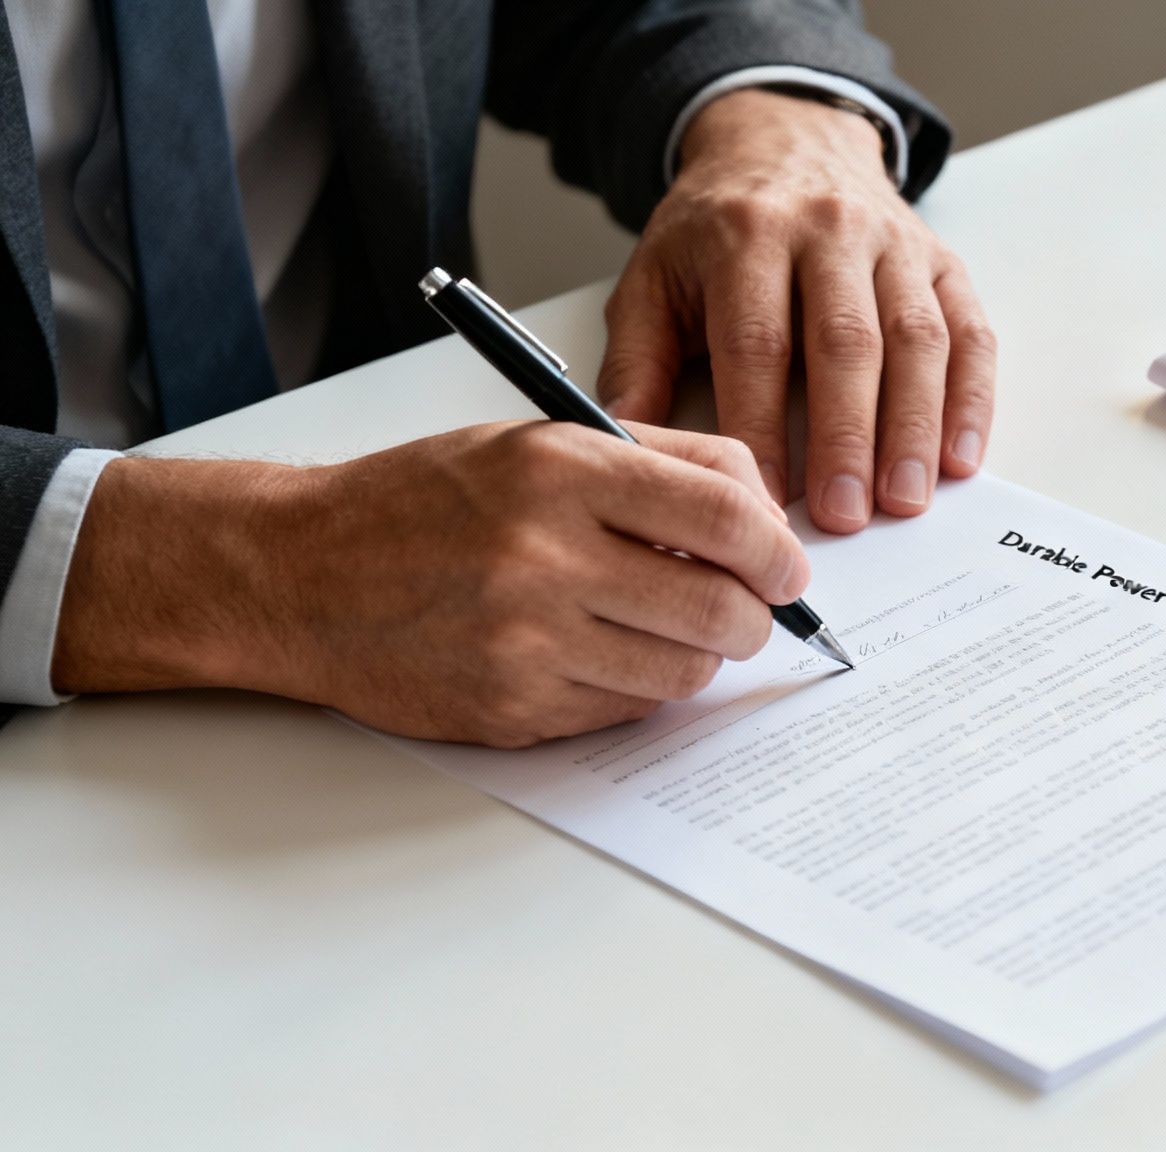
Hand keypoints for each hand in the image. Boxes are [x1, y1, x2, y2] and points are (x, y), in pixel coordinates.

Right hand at [51, 423, 806, 746]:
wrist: (299, 573)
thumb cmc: (424, 501)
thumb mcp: (537, 441)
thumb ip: (659, 462)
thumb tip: (764, 510)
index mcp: (561, 472)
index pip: (725, 518)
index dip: (778, 552)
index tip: (788, 568)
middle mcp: (546, 556)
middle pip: (720, 609)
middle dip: (756, 617)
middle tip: (749, 610)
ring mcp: (527, 642)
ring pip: (683, 671)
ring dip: (699, 655)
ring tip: (668, 626)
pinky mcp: (514, 707)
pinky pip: (628, 710)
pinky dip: (640, 687)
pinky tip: (607, 652)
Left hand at [596, 87, 996, 532]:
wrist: (785, 142)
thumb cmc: (715, 231)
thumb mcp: (653, 279)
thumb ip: (636, 364)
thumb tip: (629, 450)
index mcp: (746, 235)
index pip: (757, 341)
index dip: (761, 426)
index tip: (762, 500)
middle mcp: (828, 230)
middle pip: (846, 342)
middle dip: (847, 437)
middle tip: (845, 515)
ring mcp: (893, 244)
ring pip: (916, 340)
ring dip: (914, 427)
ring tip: (904, 500)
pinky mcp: (942, 262)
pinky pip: (969, 331)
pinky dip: (971, 398)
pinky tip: (960, 456)